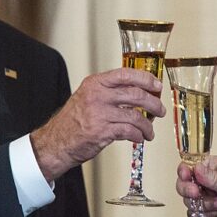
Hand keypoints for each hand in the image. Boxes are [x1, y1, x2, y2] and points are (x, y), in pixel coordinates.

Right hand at [30, 67, 165, 179]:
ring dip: (147, 125)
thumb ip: (109, 91)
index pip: (126, 74)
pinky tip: (139, 138)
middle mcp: (97, 95)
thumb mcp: (88, 96)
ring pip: (135, 115)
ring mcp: (99, 113)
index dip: (146, 79)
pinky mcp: (101, 131)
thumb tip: (138, 92)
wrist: (56, 142)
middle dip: (153, 103)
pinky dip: (138, 135)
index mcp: (95, 83)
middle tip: (159, 110)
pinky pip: (128, 131)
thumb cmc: (73, 121)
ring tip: (150, 131)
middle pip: (135, 94)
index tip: (157, 85)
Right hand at [176, 156, 216, 216]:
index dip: (184, 170)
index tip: (186, 175)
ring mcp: (206, 197)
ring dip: (204, 205)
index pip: (191, 165)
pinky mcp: (208, 211)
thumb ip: (214, 177)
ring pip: (189, 201)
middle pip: (184, 183)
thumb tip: (196, 168)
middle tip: (198, 193)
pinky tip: (216, 213)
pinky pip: (195, 213)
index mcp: (213, 168)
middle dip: (188, 190)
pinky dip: (204, 215)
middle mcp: (207, 181)